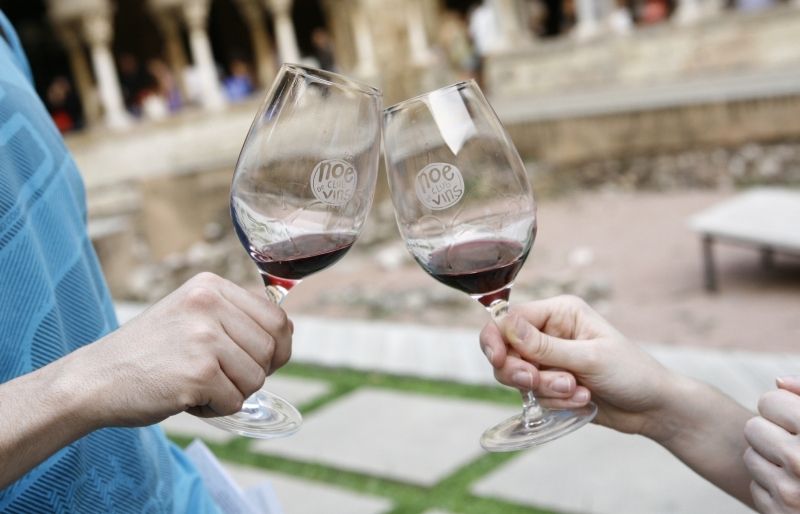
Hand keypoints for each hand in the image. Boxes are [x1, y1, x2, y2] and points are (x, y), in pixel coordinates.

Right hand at [58, 272, 292, 427]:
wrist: (95, 379)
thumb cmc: (150, 352)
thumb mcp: (191, 315)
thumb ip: (234, 318)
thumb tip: (285, 336)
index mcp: (210, 286)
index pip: (277, 318)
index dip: (277, 347)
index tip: (258, 361)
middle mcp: (209, 304)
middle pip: (272, 350)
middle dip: (254, 373)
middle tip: (220, 377)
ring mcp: (204, 337)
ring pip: (257, 378)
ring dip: (233, 392)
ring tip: (197, 384)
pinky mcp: (198, 372)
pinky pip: (235, 402)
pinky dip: (215, 409)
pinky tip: (185, 397)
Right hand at [480, 295, 681, 438]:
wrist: (653, 408)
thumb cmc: (631, 373)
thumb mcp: (588, 358)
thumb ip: (543, 345)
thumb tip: (504, 323)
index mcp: (559, 312)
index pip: (510, 318)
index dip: (497, 339)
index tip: (499, 361)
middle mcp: (549, 332)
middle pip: (505, 349)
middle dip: (521, 371)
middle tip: (537, 382)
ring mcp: (548, 359)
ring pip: (517, 375)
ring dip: (545, 389)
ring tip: (576, 392)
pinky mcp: (550, 383)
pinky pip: (533, 395)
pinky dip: (554, 402)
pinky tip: (582, 400)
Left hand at [744, 376, 799, 512]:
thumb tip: (778, 381)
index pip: (770, 401)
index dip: (782, 410)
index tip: (797, 422)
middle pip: (753, 428)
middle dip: (770, 435)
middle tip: (795, 448)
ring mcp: (790, 493)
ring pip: (750, 457)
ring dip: (769, 462)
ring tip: (798, 470)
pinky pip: (756, 488)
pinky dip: (772, 490)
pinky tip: (796, 492)